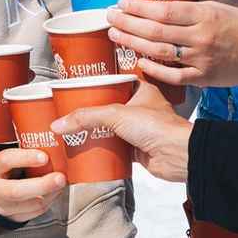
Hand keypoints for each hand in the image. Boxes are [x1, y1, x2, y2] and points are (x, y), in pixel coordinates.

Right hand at [0, 148, 67, 221]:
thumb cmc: (7, 166)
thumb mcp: (9, 154)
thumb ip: (24, 147)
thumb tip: (54, 132)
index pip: (5, 161)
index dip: (25, 158)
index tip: (45, 156)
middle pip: (17, 191)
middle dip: (42, 185)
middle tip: (61, 177)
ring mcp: (3, 207)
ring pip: (30, 204)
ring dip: (51, 194)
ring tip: (63, 182)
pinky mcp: (14, 218)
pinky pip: (36, 213)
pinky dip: (50, 201)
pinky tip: (56, 191)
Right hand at [51, 81, 191, 181]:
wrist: (177, 155)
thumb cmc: (159, 127)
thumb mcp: (116, 114)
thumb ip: (87, 117)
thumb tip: (60, 123)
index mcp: (140, 90)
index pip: (113, 82)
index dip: (96, 84)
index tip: (77, 86)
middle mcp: (139, 108)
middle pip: (108, 107)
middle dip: (90, 112)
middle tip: (69, 112)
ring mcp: (138, 130)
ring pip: (110, 129)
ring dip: (94, 131)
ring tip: (72, 131)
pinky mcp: (136, 149)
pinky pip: (114, 148)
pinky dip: (101, 150)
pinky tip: (86, 150)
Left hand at [106, 0, 237, 91]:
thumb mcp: (227, 1)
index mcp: (205, 14)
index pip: (165, 10)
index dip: (139, 8)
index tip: (122, 2)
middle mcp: (201, 37)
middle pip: (156, 31)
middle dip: (128, 24)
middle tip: (111, 18)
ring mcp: (201, 59)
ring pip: (160, 52)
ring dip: (134, 44)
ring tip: (116, 36)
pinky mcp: (203, 78)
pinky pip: (173, 75)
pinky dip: (154, 69)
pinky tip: (139, 61)